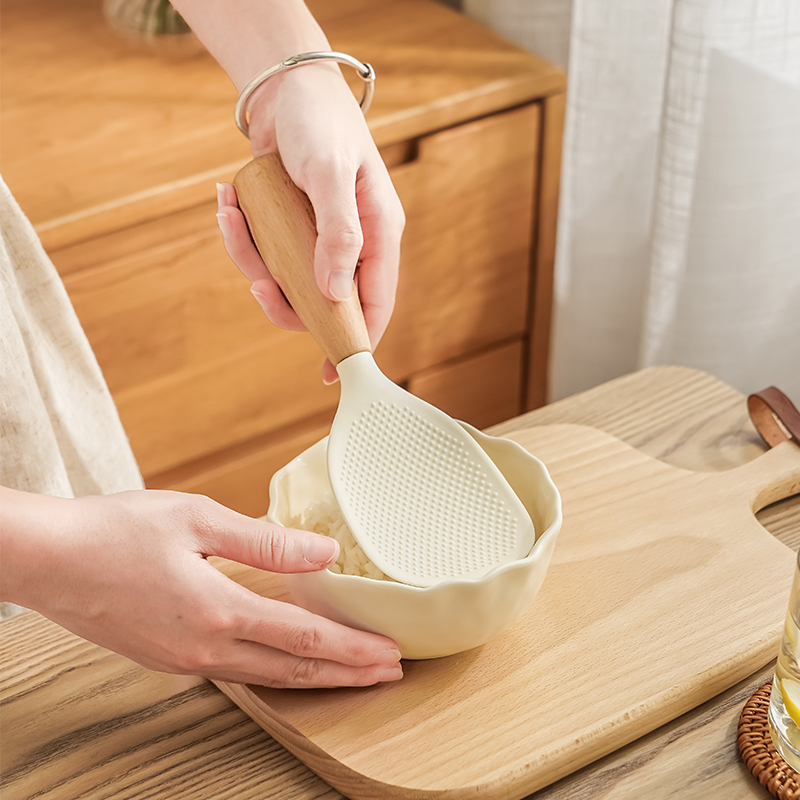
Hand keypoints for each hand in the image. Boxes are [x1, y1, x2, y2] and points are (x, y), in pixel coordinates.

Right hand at [1, 488, 401, 687]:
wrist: (48, 560)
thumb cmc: (117, 530)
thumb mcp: (197, 519)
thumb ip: (264, 541)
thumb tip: (323, 553)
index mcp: (218, 611)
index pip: (305, 638)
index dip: (353, 647)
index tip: (391, 652)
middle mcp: (206, 648)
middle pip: (294, 670)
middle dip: (347, 673)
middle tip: (390, 673)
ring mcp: (186, 660)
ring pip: (267, 677)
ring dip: (316, 677)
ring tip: (353, 673)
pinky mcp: (170, 658)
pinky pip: (238, 671)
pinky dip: (277, 672)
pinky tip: (290, 662)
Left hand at [216, 65, 404, 383]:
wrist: (286, 87)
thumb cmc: (319, 123)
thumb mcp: (331, 173)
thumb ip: (338, 234)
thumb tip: (333, 294)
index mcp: (377, 235)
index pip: (375, 304)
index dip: (356, 341)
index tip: (330, 372)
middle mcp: (351, 245)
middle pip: (326, 304)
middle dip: (287, 303)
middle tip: (259, 287)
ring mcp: (319, 240)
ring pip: (289, 282)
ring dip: (253, 261)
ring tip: (232, 215)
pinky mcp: (290, 231)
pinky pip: (266, 254)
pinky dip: (242, 236)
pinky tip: (228, 201)